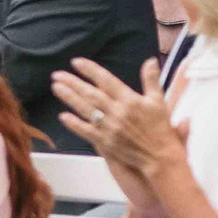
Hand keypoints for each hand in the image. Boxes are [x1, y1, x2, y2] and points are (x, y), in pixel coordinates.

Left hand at [53, 56, 182, 198]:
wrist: (161, 157)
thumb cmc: (161, 129)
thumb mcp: (159, 101)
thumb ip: (152, 80)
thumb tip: (150, 60)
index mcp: (130, 100)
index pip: (106, 80)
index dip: (90, 70)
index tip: (76, 62)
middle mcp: (118, 112)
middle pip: (91, 94)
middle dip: (72, 82)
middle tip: (56, 74)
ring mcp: (110, 128)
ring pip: (86, 109)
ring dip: (69, 98)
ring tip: (56, 87)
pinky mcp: (106, 142)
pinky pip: (87, 131)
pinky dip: (74, 124)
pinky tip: (62, 116)